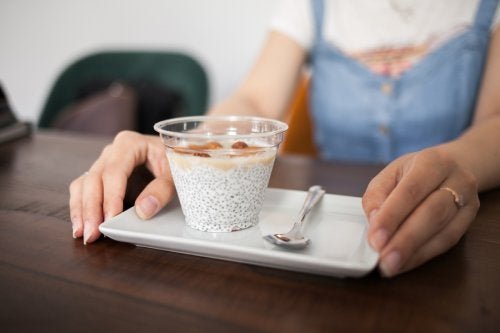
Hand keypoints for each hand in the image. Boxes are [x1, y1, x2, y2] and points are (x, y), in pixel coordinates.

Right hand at [69, 131, 174, 243]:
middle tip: (93, 233)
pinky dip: (80, 207)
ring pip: (83, 185)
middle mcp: (112, 152)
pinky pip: (83, 190)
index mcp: (130, 144)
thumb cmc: (175, 159)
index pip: (114, 171)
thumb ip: (163, 189)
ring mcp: (103, 163)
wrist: (175, 154)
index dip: (111, 197)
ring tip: (82, 233)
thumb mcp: (175, 171)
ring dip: (80, 210)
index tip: (111, 218)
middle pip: (94, 179)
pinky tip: (80, 225)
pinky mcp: (101, 176)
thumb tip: (143, 210)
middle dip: (91, 208)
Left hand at [362, 147, 479, 276]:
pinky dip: (423, 255)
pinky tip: (405, 264)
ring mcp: (468, 201)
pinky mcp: (469, 220)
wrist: (453, 166)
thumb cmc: (415, 171)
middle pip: (431, 213)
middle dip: (405, 240)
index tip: (375, 238)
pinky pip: (447, 242)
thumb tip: (373, 221)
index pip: (411, 191)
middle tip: (383, 258)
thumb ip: (377, 195)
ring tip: (391, 265)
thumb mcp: (391, 173)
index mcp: (432, 162)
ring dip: (414, 252)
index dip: (392, 216)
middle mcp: (457, 180)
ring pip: (443, 231)